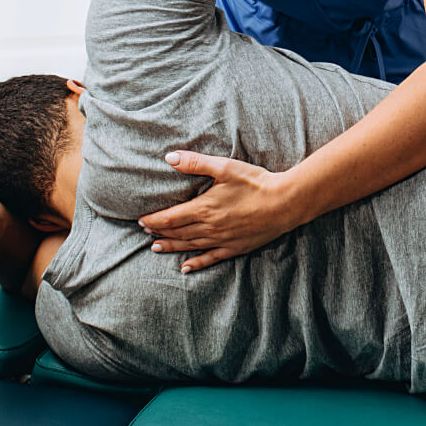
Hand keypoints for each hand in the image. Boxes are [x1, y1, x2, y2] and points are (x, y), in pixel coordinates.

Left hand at [139, 152, 301, 272]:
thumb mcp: (225, 167)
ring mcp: (222, 240)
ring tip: (156, 248)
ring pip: (190, 246)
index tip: (141, 220)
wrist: (285, 203)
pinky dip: (196, 263)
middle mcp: (209, 228)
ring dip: (171, 247)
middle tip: (145, 232)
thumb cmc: (255, 183)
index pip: (170, 218)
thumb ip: (196, 163)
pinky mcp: (235, 248)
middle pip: (177, 233)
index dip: (154, 220)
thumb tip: (170, 158)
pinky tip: (186, 267)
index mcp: (204, 208)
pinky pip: (211, 258)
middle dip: (159, 233)